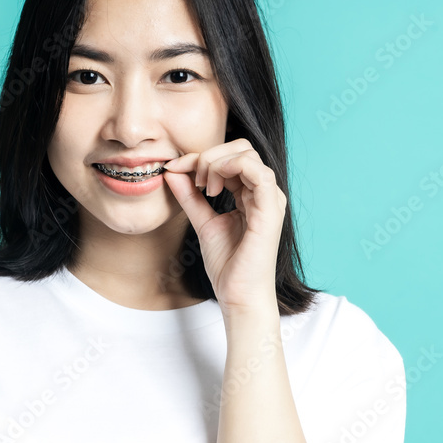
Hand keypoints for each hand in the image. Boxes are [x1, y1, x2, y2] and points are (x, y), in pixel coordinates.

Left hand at [161, 138, 285, 319]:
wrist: (238, 295)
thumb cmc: (227, 265)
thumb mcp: (202, 222)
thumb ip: (190, 197)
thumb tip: (172, 171)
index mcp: (251, 194)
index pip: (229, 156)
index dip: (199, 157)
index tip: (174, 169)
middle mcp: (264, 192)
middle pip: (240, 148)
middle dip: (208, 156)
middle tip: (192, 180)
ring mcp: (270, 199)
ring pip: (246, 154)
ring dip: (215, 162)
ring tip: (203, 187)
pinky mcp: (270, 210)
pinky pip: (259, 172)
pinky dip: (230, 170)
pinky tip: (213, 190)